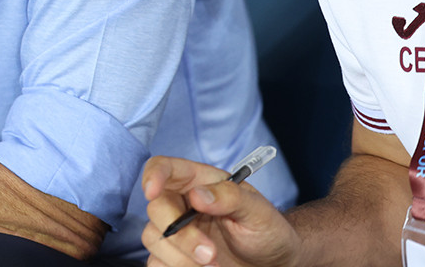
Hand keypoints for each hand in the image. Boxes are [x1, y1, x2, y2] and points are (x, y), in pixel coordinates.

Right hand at [140, 156, 297, 266]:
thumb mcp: (258, 211)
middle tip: (210, 253)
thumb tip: (198, 194)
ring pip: (153, 238)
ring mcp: (176, 231)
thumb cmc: (268, 231)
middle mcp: (182, 204)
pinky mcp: (174, 256)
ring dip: (180, 257)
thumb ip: (230, 197)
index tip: (152, 192)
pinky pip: (156, 262)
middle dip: (180, 236)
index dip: (152, 175)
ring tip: (214, 265)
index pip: (164, 167)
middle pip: (156, 208)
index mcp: (199, 182)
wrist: (272, 263)